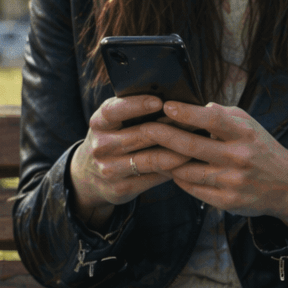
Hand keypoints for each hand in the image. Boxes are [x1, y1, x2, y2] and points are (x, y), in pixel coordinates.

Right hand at [67, 95, 196, 228]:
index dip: (136, 105)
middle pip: (142, 135)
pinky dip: (174, 169)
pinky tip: (189, 162)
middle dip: (173, 127)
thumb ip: (133, 111)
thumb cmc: (113, 139)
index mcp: (99, 123)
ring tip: (200, 143)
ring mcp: (110, 169)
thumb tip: (175, 100)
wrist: (88, 177)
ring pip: (153, 159)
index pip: (114, 111)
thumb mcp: (113, 123)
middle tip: (197, 122)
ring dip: (180, 151)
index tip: (159, 101)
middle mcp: (101, 146)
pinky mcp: (121, 188)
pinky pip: (155, 177)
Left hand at [137, 101, 287, 231]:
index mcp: (245, 134)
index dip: (187, 113)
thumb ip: (224, 115)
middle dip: (163, 136)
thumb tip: (196, 106)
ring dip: (165, 160)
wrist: (287, 185)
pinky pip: (192, 189)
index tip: (167, 106)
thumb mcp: (250, 126)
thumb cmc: (261, 149)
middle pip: (191, 147)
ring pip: (186, 171)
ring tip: (151, 151)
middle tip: (144, 128)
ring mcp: (232, 181)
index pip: (212, 120)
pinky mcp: (227, 201)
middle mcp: (239, 157)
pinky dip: (179, 178)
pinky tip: (172, 170)